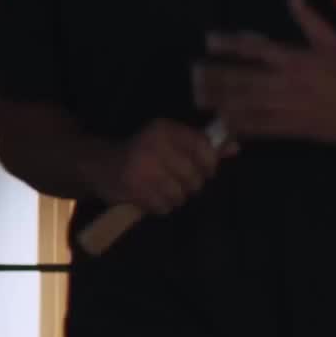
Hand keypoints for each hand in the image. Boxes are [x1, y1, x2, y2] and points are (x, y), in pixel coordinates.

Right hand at [91, 119, 232, 215]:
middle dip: (190, 184)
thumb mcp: (171, 140)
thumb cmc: (143, 151)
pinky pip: (163, 207)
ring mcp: (142, 169)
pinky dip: (161, 206)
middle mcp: (154, 146)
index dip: (210, 164)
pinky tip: (151, 196)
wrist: (100, 164)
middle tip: (179, 181)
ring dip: (175, 197)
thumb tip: (235, 148)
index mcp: (165, 129)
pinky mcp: (133, 189)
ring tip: (162, 188)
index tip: (205, 170)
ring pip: (180, 195)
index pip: (204, 149)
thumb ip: (203, 144)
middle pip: (194, 178)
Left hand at [193, 0, 335, 145]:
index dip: (231, 44)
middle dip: (217, 77)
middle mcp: (286, 83)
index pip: (256, 48)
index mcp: (295, 59)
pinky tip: (222, 123)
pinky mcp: (290, 129)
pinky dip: (240, 125)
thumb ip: (306, 17)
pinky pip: (260, 128)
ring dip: (221, 101)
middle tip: (194, 74)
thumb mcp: (331, 40)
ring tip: (199, 98)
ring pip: (247, 105)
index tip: (209, 40)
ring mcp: (287, 108)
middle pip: (244, 80)